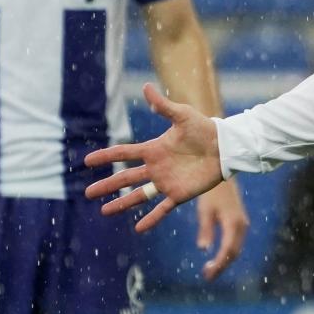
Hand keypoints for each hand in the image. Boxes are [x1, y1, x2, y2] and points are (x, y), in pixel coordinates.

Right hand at [84, 83, 225, 232]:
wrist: (226, 146)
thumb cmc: (204, 129)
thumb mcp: (182, 115)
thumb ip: (162, 105)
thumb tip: (145, 85)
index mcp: (154, 149)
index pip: (124, 153)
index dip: (106, 156)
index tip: (87, 161)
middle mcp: (156, 167)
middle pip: (126, 178)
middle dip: (107, 185)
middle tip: (88, 193)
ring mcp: (166, 182)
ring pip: (139, 195)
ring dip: (122, 203)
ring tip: (103, 211)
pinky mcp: (179, 194)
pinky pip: (162, 209)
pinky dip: (151, 219)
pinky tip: (138, 228)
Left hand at [195, 179, 249, 280]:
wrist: (223, 175)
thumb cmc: (211, 192)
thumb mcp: (205, 210)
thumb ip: (206, 230)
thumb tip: (203, 249)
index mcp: (233, 224)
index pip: (227, 250)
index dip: (218, 264)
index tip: (207, 274)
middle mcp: (241, 226)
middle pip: (234, 253)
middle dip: (222, 266)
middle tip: (207, 276)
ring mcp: (242, 224)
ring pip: (236, 248)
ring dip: (225, 260)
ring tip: (210, 269)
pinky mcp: (240, 222)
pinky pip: (236, 242)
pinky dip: (228, 252)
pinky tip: (217, 256)